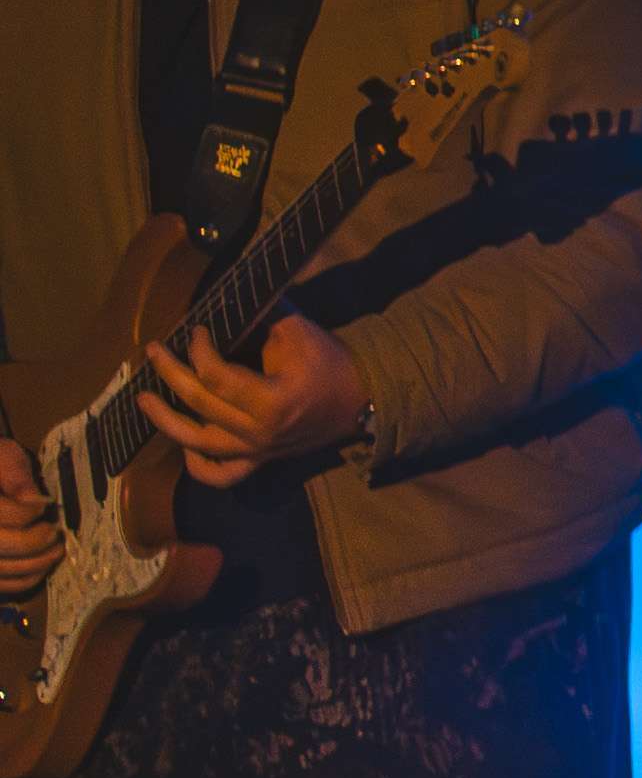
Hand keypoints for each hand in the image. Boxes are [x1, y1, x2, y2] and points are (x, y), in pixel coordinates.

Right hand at [0, 434, 53, 595]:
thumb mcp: (3, 457)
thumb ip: (17, 477)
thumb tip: (35, 502)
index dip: (25, 513)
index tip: (43, 507)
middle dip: (33, 542)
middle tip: (54, 532)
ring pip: (0, 570)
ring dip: (34, 564)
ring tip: (55, 549)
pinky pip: (0, 585)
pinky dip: (24, 580)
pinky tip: (41, 564)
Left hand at [132, 314, 369, 488]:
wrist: (362, 399)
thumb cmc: (331, 362)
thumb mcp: (298, 332)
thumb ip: (257, 319)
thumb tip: (221, 302)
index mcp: (271, 400)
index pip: (216, 376)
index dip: (198, 350)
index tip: (197, 329)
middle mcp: (258, 432)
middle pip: (199, 404)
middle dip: (170, 372)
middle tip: (153, 350)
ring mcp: (256, 450)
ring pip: (197, 443)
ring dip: (164, 420)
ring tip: (143, 398)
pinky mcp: (258, 460)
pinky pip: (221, 475)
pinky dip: (197, 466)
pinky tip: (185, 447)